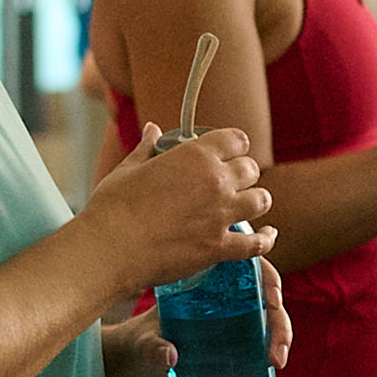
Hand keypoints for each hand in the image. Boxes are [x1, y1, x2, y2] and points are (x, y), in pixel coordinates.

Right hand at [83, 122, 276, 296]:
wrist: (109, 248)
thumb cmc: (113, 206)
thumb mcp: (130, 168)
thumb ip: (148, 147)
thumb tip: (153, 129)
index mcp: (195, 154)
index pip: (236, 139)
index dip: (233, 144)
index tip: (228, 152)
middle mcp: (215, 181)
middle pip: (251, 169)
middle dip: (244, 173)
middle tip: (233, 181)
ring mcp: (220, 215)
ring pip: (261, 201)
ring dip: (256, 201)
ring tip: (247, 204)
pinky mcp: (219, 247)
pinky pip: (257, 244)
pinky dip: (265, 239)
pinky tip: (267, 235)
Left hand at [102, 257, 291, 376]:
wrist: (138, 355)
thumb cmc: (142, 336)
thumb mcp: (145, 339)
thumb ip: (154, 346)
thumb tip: (170, 355)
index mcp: (204, 278)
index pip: (244, 265)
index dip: (266, 278)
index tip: (272, 300)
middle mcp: (222, 292)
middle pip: (263, 293)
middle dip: (278, 317)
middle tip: (277, 347)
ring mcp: (231, 313)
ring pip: (267, 314)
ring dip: (280, 333)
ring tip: (277, 358)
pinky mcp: (234, 335)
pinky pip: (260, 335)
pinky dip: (271, 345)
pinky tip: (272, 363)